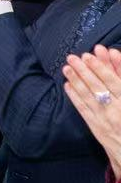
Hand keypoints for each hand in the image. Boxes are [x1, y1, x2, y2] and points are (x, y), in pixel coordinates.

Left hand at [64, 45, 120, 176]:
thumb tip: (115, 56)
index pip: (114, 81)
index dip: (101, 68)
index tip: (90, 55)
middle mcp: (117, 110)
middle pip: (98, 86)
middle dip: (84, 70)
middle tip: (72, 57)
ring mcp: (105, 119)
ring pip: (88, 97)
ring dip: (76, 81)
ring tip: (66, 68)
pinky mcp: (97, 127)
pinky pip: (84, 110)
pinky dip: (75, 97)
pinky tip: (68, 86)